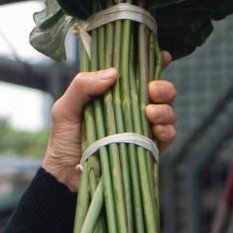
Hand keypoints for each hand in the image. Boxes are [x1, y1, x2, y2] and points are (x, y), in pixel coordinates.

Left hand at [41, 57, 176, 190]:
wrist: (66, 176)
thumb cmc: (63, 138)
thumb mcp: (65, 108)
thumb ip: (82, 86)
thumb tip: (113, 73)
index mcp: (115, 93)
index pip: (139, 74)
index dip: (154, 63)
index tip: (163, 57)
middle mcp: (132, 108)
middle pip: (161, 92)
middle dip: (164, 87)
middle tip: (152, 90)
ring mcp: (142, 128)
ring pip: (168, 112)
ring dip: (165, 109)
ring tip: (150, 112)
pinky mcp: (148, 148)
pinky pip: (168, 136)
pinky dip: (167, 130)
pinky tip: (156, 129)